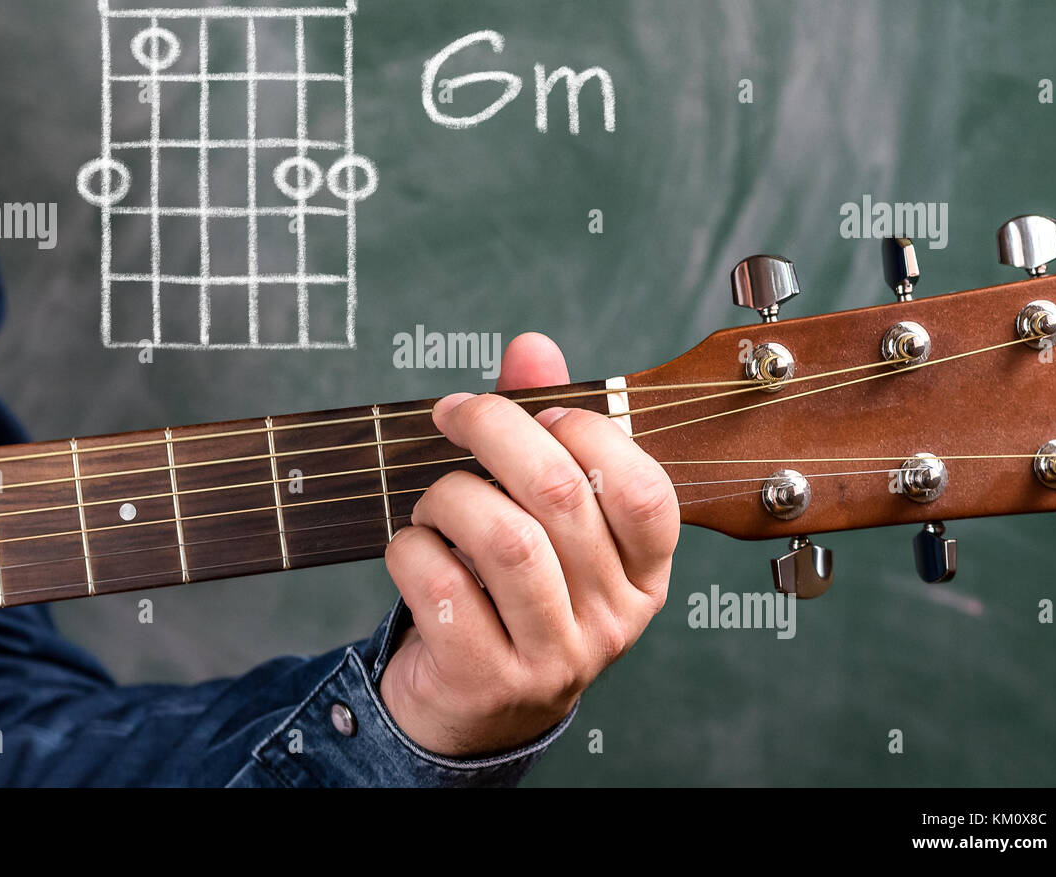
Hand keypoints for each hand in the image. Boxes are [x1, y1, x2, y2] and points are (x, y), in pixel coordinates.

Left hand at [379, 332, 678, 755]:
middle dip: (493, 431)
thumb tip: (533, 347)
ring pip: (505, 541)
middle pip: (559, 496)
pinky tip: (411, 549)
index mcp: (644, 573)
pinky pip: (444, 588)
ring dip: (449, 496)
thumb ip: (543, 430)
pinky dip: (411, 550)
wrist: (474, 708)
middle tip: (453, 415)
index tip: (535, 410)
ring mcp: (555, 658)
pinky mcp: (488, 680)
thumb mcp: (541, 517)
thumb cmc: (511, 590)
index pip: (644, 490)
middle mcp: (613, 619)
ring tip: (432, 500)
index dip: (586, 431)